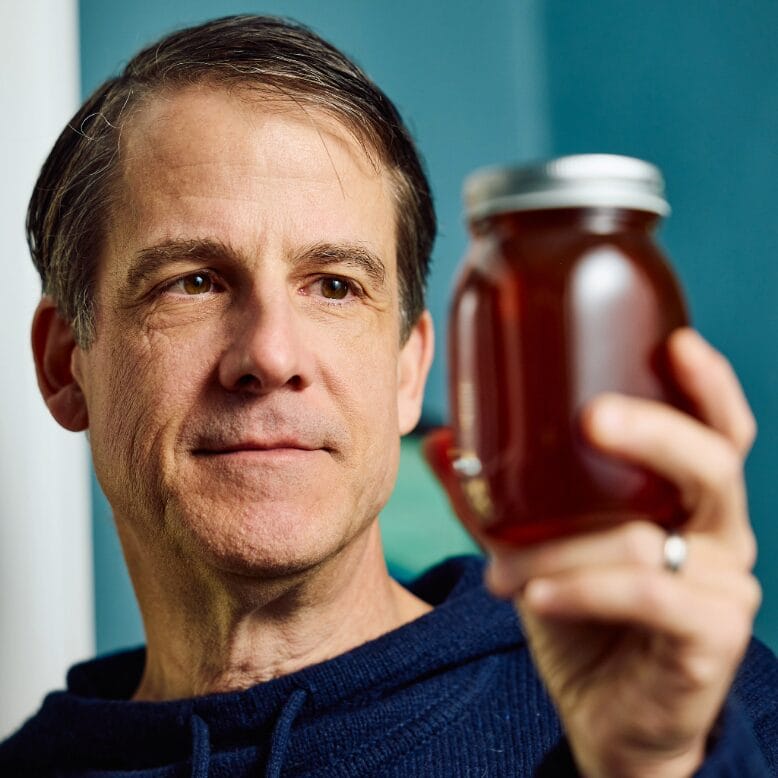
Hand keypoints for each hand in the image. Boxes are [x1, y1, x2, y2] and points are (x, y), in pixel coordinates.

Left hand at [425, 329, 761, 776]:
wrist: (608, 710)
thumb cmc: (582, 609)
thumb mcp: (540, 545)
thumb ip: (496, 498)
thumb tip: (442, 442)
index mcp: (685, 496)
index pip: (717, 429)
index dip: (709, 385)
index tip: (678, 342)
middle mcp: (718, 532)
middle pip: (712, 464)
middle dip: (654, 433)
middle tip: (593, 418)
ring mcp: (724, 587)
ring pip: (648, 540)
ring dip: (563, 547)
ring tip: (502, 565)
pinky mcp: (712, 639)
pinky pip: (648, 598)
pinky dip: (583, 589)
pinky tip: (535, 595)